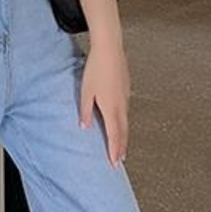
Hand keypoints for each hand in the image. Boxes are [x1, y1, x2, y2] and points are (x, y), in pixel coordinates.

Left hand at [79, 41, 129, 166]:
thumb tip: (84, 127)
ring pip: (125, 122)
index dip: (114, 150)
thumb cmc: (95, 69)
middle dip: (121, 147)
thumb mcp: (85, 92)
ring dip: (123, 136)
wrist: (110, 49)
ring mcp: (126, 97)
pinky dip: (124, 123)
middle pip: (123, 131)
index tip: (114, 162)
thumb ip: (85, 111)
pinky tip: (120, 124)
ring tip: (121, 147)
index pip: (113, 134)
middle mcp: (121, 105)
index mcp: (111, 107)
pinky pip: (126, 111)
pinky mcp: (126, 89)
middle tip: (120, 161)